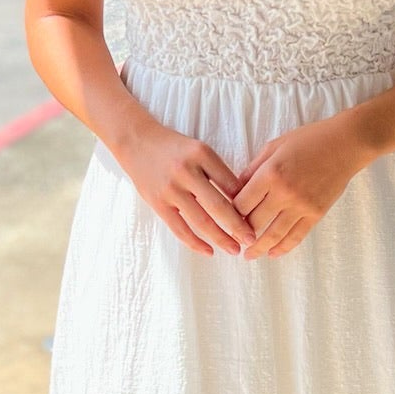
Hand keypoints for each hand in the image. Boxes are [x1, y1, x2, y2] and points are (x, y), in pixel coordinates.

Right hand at [118, 121, 257, 256]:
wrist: (137, 142)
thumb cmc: (174, 148)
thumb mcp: (199, 150)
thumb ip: (217, 171)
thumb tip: (241, 200)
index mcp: (201, 154)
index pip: (230, 183)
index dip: (246, 202)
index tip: (257, 217)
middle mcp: (186, 171)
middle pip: (218, 205)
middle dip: (238, 225)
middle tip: (252, 239)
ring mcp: (171, 189)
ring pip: (201, 220)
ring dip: (221, 238)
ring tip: (235, 249)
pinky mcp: (158, 203)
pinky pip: (180, 229)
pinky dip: (195, 243)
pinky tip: (209, 251)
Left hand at [232, 114, 368, 258]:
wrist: (345, 144)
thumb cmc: (308, 140)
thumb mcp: (274, 146)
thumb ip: (253, 169)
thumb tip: (236, 190)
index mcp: (270, 174)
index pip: (241, 203)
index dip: (230, 213)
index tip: (227, 217)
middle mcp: (284, 193)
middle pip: (254, 222)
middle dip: (241, 233)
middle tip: (233, 238)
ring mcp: (302, 206)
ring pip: (274, 235)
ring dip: (258, 248)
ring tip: (249, 256)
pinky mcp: (316, 214)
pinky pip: (296, 236)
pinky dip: (283, 248)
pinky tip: (272, 253)